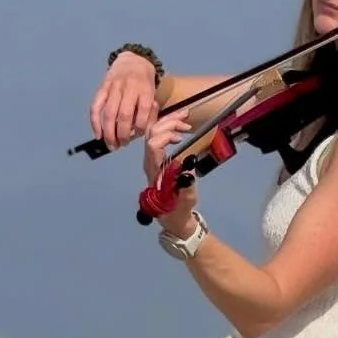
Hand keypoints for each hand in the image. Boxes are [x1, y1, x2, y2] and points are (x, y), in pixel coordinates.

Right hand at [89, 52, 159, 149]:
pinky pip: (96, 106)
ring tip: (111, 144)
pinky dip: (95, 122)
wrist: (133, 60)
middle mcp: (130, 87)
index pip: (143, 112)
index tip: (139, 135)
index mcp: (146, 89)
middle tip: (122, 145)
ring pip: (109, 113)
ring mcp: (114, 87)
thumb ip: (148, 111)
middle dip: (123, 134)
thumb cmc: (145, 82)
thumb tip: (138, 132)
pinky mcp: (103, 87)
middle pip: (124, 115)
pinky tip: (98, 134)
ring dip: (109, 133)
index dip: (141, 127)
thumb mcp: (153, 93)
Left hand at [144, 110, 198, 233]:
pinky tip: (179, 125)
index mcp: (154, 171)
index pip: (153, 145)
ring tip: (185, 118)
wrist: (172, 219)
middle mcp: (149, 162)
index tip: (182, 135)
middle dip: (168, 121)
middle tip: (187, 118)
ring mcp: (151, 159)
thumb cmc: (178, 211)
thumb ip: (186, 186)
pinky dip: (167, 126)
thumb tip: (187, 168)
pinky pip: (156, 136)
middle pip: (151, 133)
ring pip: (153, 132)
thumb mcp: (185, 201)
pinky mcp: (155, 158)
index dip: (166, 135)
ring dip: (168, 121)